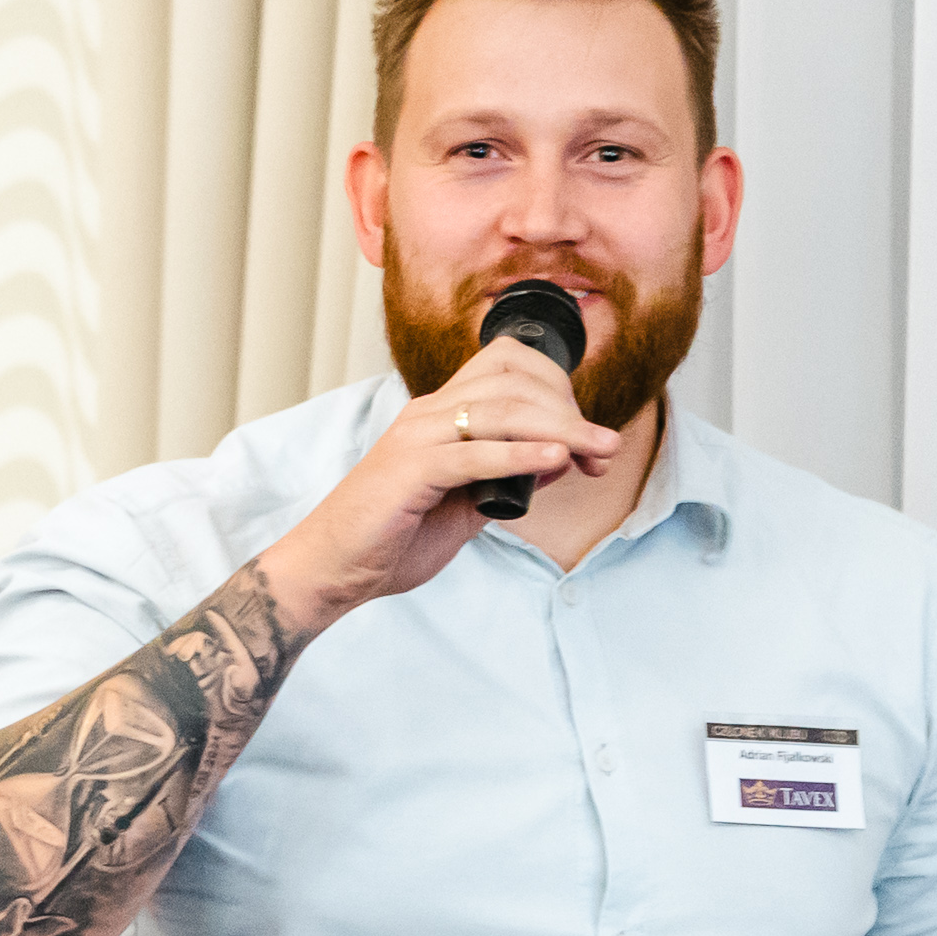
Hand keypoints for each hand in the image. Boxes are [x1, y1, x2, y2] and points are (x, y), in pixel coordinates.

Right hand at [253, 329, 608, 631]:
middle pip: (513, 382)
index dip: (559, 390)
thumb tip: (560, 456)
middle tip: (605, 448)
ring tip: (597, 451)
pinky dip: (521, 454)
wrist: (332, 568)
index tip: (588, 437)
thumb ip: (508, 477)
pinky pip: (474, 454)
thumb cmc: (392, 538)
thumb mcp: (467, 505)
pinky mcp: (410, 471)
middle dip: (571, 410)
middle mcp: (428, 415)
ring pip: (501, 411)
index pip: (507, 367)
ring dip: (560, 429)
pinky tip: (555, 460)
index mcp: (439, 414)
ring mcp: (417, 439)